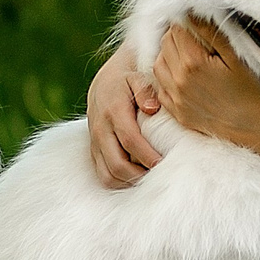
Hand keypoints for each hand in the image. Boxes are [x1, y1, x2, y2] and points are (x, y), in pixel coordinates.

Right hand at [85, 50, 164, 187]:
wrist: (104, 82)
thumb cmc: (128, 81)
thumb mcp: (138, 78)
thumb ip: (146, 90)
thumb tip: (152, 109)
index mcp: (114, 112)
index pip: (130, 141)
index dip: (148, 156)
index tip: (165, 163)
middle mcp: (101, 130)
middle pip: (117, 164)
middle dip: (140, 174)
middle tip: (162, 174)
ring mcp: (95, 143)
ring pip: (108, 175)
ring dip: (130, 181)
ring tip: (150, 176)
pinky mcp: (94, 151)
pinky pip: (103, 175)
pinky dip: (121, 181)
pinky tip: (138, 176)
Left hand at [149, 18, 259, 157]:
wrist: (259, 130)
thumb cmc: (255, 91)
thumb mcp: (237, 57)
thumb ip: (212, 32)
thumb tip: (194, 12)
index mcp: (193, 62)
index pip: (177, 29)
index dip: (187, 21)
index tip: (198, 22)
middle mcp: (179, 80)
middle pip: (165, 44)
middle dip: (178, 36)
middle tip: (197, 36)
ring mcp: (176, 98)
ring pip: (157, 64)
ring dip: (169, 54)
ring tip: (189, 54)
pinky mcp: (177, 113)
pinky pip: (160, 87)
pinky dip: (167, 76)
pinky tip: (184, 75)